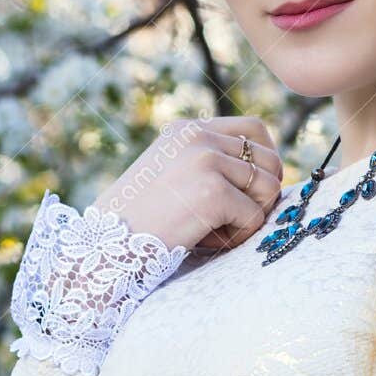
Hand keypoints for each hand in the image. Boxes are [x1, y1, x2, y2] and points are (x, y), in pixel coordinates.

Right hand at [92, 115, 284, 254]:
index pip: (255, 129)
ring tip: (214, 231)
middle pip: (269, 159)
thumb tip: (270, 173)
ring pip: (268, 187)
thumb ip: (210, 163)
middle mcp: (198, 136)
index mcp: (187, 129)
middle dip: (262, 195)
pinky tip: (205, 241)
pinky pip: (254, 217)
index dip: (267, 161)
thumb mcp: (172, 176)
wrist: (105, 247)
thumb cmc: (139, 222)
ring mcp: (205, 160)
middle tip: (235, 219)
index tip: (255, 191)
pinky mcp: (212, 191)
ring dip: (249, 217)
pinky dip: (237, 237)